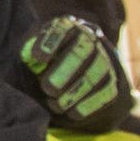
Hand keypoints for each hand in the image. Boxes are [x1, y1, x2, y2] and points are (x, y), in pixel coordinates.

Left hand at [20, 15, 125, 131]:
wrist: (67, 81)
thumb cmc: (40, 65)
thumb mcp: (30, 56)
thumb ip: (28, 56)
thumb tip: (31, 59)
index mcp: (65, 27)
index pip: (61, 28)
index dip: (50, 41)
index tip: (37, 58)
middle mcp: (88, 39)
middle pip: (83, 50)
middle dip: (66, 70)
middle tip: (47, 88)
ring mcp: (103, 59)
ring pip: (97, 71)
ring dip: (76, 91)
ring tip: (55, 105)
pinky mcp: (111, 81)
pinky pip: (107, 91)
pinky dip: (90, 104)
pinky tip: (73, 114)